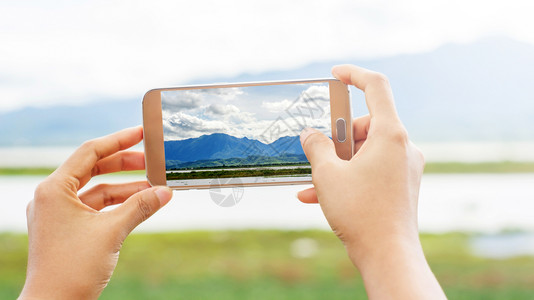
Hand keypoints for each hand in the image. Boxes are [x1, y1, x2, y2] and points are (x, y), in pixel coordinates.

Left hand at [19, 127, 172, 299]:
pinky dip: (118, 205)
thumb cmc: (73, 269)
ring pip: (97, 190)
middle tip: (152, 159)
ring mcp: (58, 213)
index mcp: (54, 189)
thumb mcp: (111, 231)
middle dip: (124, 164)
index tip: (141, 132)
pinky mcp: (67, 229)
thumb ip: (141, 206)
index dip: (118, 140)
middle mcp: (53, 197)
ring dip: (125, 187)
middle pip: (93, 169)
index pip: (90, 152)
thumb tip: (166, 191)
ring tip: (154, 186)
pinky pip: (95, 208)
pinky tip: (140, 204)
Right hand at [298, 65, 444, 298]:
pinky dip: (349, 177)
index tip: (335, 74)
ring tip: (312, 183)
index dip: (354, 74)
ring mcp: (405, 167)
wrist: (387, 255)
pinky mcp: (403, 184)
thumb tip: (310, 134)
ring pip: (366, 151)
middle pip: (366, 124)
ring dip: (337, 163)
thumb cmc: (359, 212)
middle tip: (317, 154)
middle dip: (337, 137)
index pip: (376, 87)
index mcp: (391, 134)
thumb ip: (316, 146)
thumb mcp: (327, 174)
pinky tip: (319, 195)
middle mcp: (404, 146)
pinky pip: (372, 170)